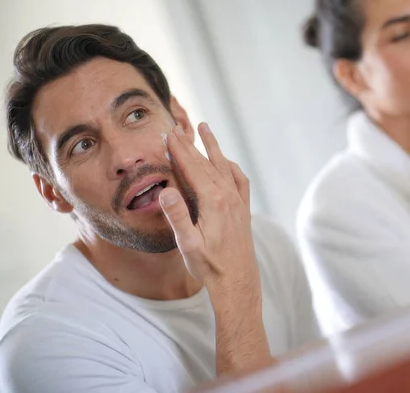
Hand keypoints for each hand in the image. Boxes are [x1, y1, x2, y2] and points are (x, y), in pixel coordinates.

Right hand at [158, 123, 258, 291]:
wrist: (237, 281)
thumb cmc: (209, 265)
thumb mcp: (188, 244)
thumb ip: (177, 216)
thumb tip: (166, 191)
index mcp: (214, 202)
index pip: (193, 169)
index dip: (180, 150)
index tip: (169, 134)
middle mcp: (229, 197)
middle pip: (207, 163)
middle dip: (191, 144)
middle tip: (178, 127)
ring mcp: (239, 202)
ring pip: (224, 167)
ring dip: (213, 147)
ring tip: (205, 128)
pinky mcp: (244, 209)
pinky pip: (239, 180)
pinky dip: (231, 166)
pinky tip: (226, 162)